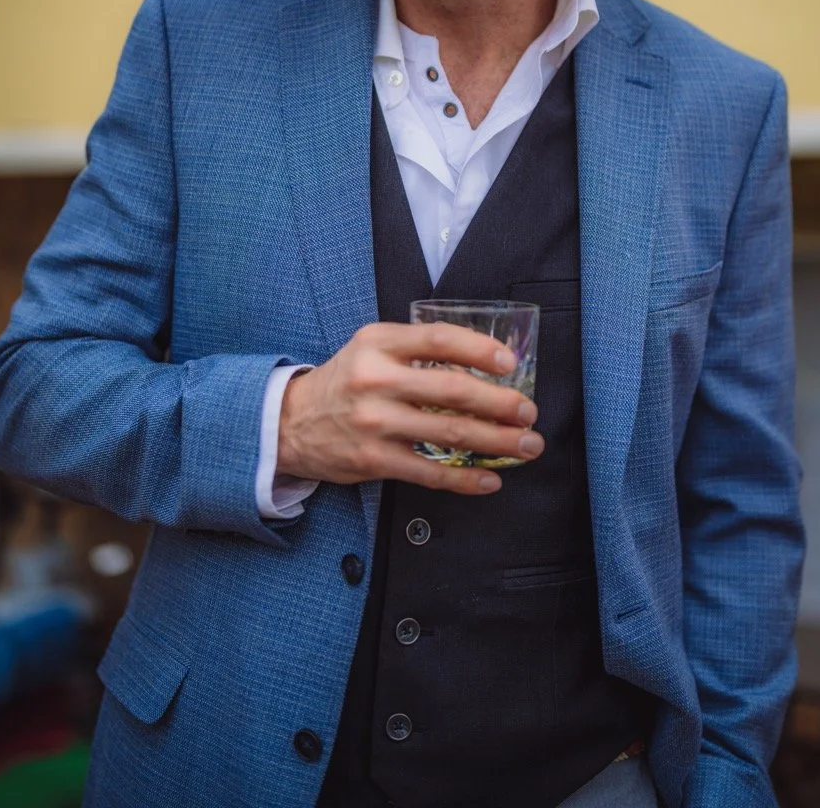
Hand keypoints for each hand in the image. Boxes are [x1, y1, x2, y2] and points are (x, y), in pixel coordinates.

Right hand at [277, 322, 543, 494]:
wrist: (291, 421)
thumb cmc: (346, 380)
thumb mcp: (372, 347)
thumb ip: (417, 348)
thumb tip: (483, 360)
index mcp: (380, 343)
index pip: (438, 340)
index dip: (479, 350)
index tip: (510, 363)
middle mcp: (377, 379)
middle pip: (453, 390)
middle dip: (501, 404)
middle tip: (529, 413)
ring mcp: (375, 422)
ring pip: (449, 433)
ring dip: (497, 442)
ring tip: (526, 445)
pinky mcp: (372, 459)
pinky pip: (429, 472)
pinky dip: (466, 479)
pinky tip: (491, 479)